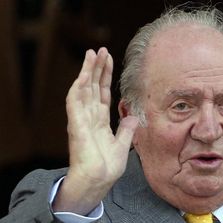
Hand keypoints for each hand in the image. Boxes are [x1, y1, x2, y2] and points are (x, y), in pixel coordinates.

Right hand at [52, 48, 137, 214]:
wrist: (98, 181)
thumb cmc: (107, 167)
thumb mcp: (122, 144)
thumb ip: (127, 129)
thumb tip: (133, 115)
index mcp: (100, 121)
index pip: (102, 93)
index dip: (105, 77)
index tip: (109, 61)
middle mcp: (90, 116)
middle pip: (93, 86)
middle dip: (97, 68)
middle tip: (101, 50)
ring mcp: (82, 119)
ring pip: (83, 88)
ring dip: (87, 71)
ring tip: (92, 54)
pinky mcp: (77, 124)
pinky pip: (75, 101)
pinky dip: (79, 86)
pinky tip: (84, 73)